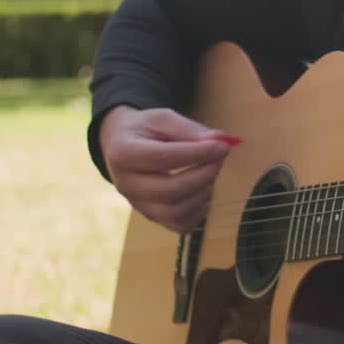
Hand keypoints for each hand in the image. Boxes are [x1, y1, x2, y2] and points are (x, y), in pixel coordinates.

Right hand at [99, 106, 238, 233]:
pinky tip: (203, 188)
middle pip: (170, 191)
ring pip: (176, 212)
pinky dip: (200, 209)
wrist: (121, 144)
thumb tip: (222, 140)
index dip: (197, 153)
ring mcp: (138, 204)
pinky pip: (180, 224)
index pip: (162, 158)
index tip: (221, 145)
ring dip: (204, 192)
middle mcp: (125, 184)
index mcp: (123, 153)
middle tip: (219, 157)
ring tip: (211, 170)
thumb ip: (191, 129)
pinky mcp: (151, 216)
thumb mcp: (163, 119)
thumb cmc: (145, 129)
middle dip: (203, 175)